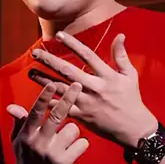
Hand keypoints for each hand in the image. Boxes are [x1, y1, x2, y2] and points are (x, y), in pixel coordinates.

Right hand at [7, 82, 89, 163]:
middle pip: (57, 116)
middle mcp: (39, 143)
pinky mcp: (65, 163)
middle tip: (78, 85)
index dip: (44, 98)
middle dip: (68, 99)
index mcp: (26, 134)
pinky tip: (71, 149)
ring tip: (64, 138)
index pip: (35, 112)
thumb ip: (19, 122)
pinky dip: (79, 144)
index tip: (51, 84)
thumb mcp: (17, 139)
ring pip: (73, 128)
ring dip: (72, 130)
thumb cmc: (26, 156)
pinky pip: (82, 143)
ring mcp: (52, 154)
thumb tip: (11, 107)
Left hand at [30, 32, 157, 148]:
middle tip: (35, 53)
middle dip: (50, 61)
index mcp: (106, 76)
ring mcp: (87, 103)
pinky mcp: (82, 116)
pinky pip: (62, 109)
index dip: (72, 44)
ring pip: (61, 89)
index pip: (87, 55)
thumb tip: (119, 35)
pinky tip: (37, 97)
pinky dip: (50, 103)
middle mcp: (94, 88)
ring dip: (44, 80)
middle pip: (68, 71)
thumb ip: (121, 55)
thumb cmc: (132, 100)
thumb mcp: (130, 75)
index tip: (58, 35)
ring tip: (30, 72)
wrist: (134, 129)